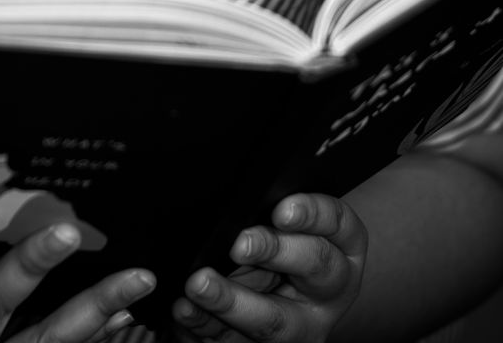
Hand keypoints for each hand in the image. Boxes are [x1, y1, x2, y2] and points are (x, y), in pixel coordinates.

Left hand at [171, 193, 366, 341]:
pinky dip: (206, 326)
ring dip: (230, 301)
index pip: (337, 222)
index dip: (311, 214)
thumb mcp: (288, 226)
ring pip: (272, 319)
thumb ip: (270, 212)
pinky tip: (186, 310)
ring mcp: (303, 326)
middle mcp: (330, 289)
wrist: (278, 301)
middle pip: (313, 267)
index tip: (281, 210)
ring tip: (198, 283)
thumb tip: (237, 201)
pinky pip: (237, 342)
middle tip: (238, 244)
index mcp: (342, 246)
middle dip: (274, 252)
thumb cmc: (282, 248)